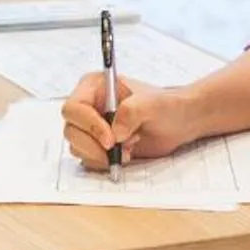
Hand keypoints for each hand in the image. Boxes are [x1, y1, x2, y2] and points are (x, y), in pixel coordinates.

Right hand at [61, 73, 197, 167]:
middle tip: (120, 148)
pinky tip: (127, 153)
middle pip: (71, 131)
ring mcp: (91, 128)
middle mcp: (88, 107)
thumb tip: (114, 132)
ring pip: (77, 147)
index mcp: (95, 87)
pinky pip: (89, 160)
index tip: (111, 139)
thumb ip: (132, 111)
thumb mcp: (153, 104)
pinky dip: (106, 162)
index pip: (74, 107)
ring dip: (103, 154)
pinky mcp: (97, 146)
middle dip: (94, 145)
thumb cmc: (166, 105)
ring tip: (130, 145)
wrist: (178, 123)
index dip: (88, 125)